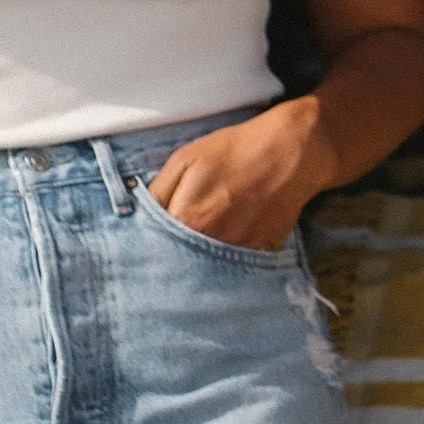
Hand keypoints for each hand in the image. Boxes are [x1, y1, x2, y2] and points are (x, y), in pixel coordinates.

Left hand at [146, 97, 336, 251]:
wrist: (286, 153)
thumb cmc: (233, 151)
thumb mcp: (184, 159)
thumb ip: (157, 192)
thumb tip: (136, 215)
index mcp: (188, 218)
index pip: (156, 248)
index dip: (149, 247)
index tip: (142, 252)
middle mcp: (212, 243)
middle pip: (181, 265)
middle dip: (171, 262)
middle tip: (167, 257)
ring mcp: (239, 253)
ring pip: (208, 272)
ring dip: (198, 267)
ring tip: (195, 256)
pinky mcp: (260, 255)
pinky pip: (236, 270)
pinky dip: (226, 266)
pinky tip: (223, 253)